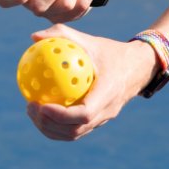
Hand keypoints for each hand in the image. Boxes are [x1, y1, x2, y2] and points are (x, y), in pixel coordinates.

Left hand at [25, 24, 159, 140]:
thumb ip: (62, 35)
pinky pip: (75, 129)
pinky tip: (41, 111)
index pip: (84, 114)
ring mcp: (103, 119)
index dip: (61, 115)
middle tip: (30, 107)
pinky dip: (56, 126)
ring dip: (50, 128)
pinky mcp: (98, 121)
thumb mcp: (89, 40)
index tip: (41, 105)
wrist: (138, 67)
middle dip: (49, 124)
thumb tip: (34, 37)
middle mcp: (107, 111)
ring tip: (32, 111)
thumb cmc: (110, 51)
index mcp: (108, 93)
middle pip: (75, 130)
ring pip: (74, 134)